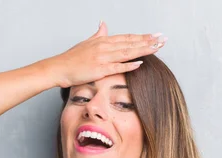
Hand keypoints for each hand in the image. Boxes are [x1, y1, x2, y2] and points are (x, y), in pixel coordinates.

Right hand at [46, 21, 166, 87]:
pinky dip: (129, 65)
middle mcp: (104, 47)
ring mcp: (102, 58)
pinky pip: (117, 67)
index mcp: (103, 41)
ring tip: (157, 48)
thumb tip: (103, 24)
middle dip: (148, 41)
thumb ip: (98, 34)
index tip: (155, 35)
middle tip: (163, 39)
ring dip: (143, 50)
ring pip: (126, 52)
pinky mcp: (99, 70)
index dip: (142, 36)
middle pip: (130, 43)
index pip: (127, 37)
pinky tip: (140, 63)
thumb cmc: (71, 58)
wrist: (58, 68)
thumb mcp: (86, 43)